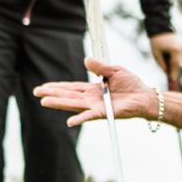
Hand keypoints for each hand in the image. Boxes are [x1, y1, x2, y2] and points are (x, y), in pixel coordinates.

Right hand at [34, 59, 157, 126]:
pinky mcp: (104, 113)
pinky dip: (80, 119)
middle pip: (68, 96)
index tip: (43, 87)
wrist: (145, 96)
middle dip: (52, 94)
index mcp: (92, 89)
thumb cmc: (131, 84)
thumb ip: (100, 67)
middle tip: (36, 93)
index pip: (71, 88)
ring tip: (44, 102)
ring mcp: (96, 107)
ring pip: (74, 105)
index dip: (57, 87)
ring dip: (59, 104)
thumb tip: (86, 59)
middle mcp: (91, 99)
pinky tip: (69, 122)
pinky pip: (90, 116)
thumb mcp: (114, 70)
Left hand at [148, 32, 181, 85]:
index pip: (175, 65)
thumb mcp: (156, 54)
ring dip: (173, 59)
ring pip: (178, 56)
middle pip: (178, 61)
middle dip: (173, 66)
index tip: (173, 80)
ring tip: (166, 58)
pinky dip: (174, 54)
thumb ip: (162, 63)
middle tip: (170, 74)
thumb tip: (166, 71)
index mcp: (175, 51)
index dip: (174, 73)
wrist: (159, 26)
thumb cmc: (156, 40)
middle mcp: (181, 48)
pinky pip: (178, 51)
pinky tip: (168, 52)